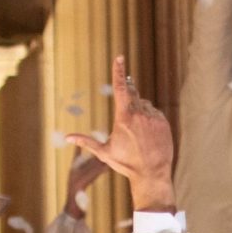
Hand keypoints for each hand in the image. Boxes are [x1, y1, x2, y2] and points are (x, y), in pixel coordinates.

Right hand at [63, 55, 174, 211]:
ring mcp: (153, 118)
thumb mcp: (104, 152)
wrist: (152, 175)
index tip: (120, 57)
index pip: (120, 87)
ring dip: (139, 110)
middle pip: (133, 93)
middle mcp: (140, 114)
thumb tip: (67, 137)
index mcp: (124, 117)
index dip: (118, 71)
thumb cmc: (126, 164)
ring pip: (144, 104)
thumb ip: (86, 142)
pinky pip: (155, 113)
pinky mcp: (164, 123)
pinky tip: (147, 133)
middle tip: (126, 102)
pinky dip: (150, 117)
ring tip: (137, 131)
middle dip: (128, 94)